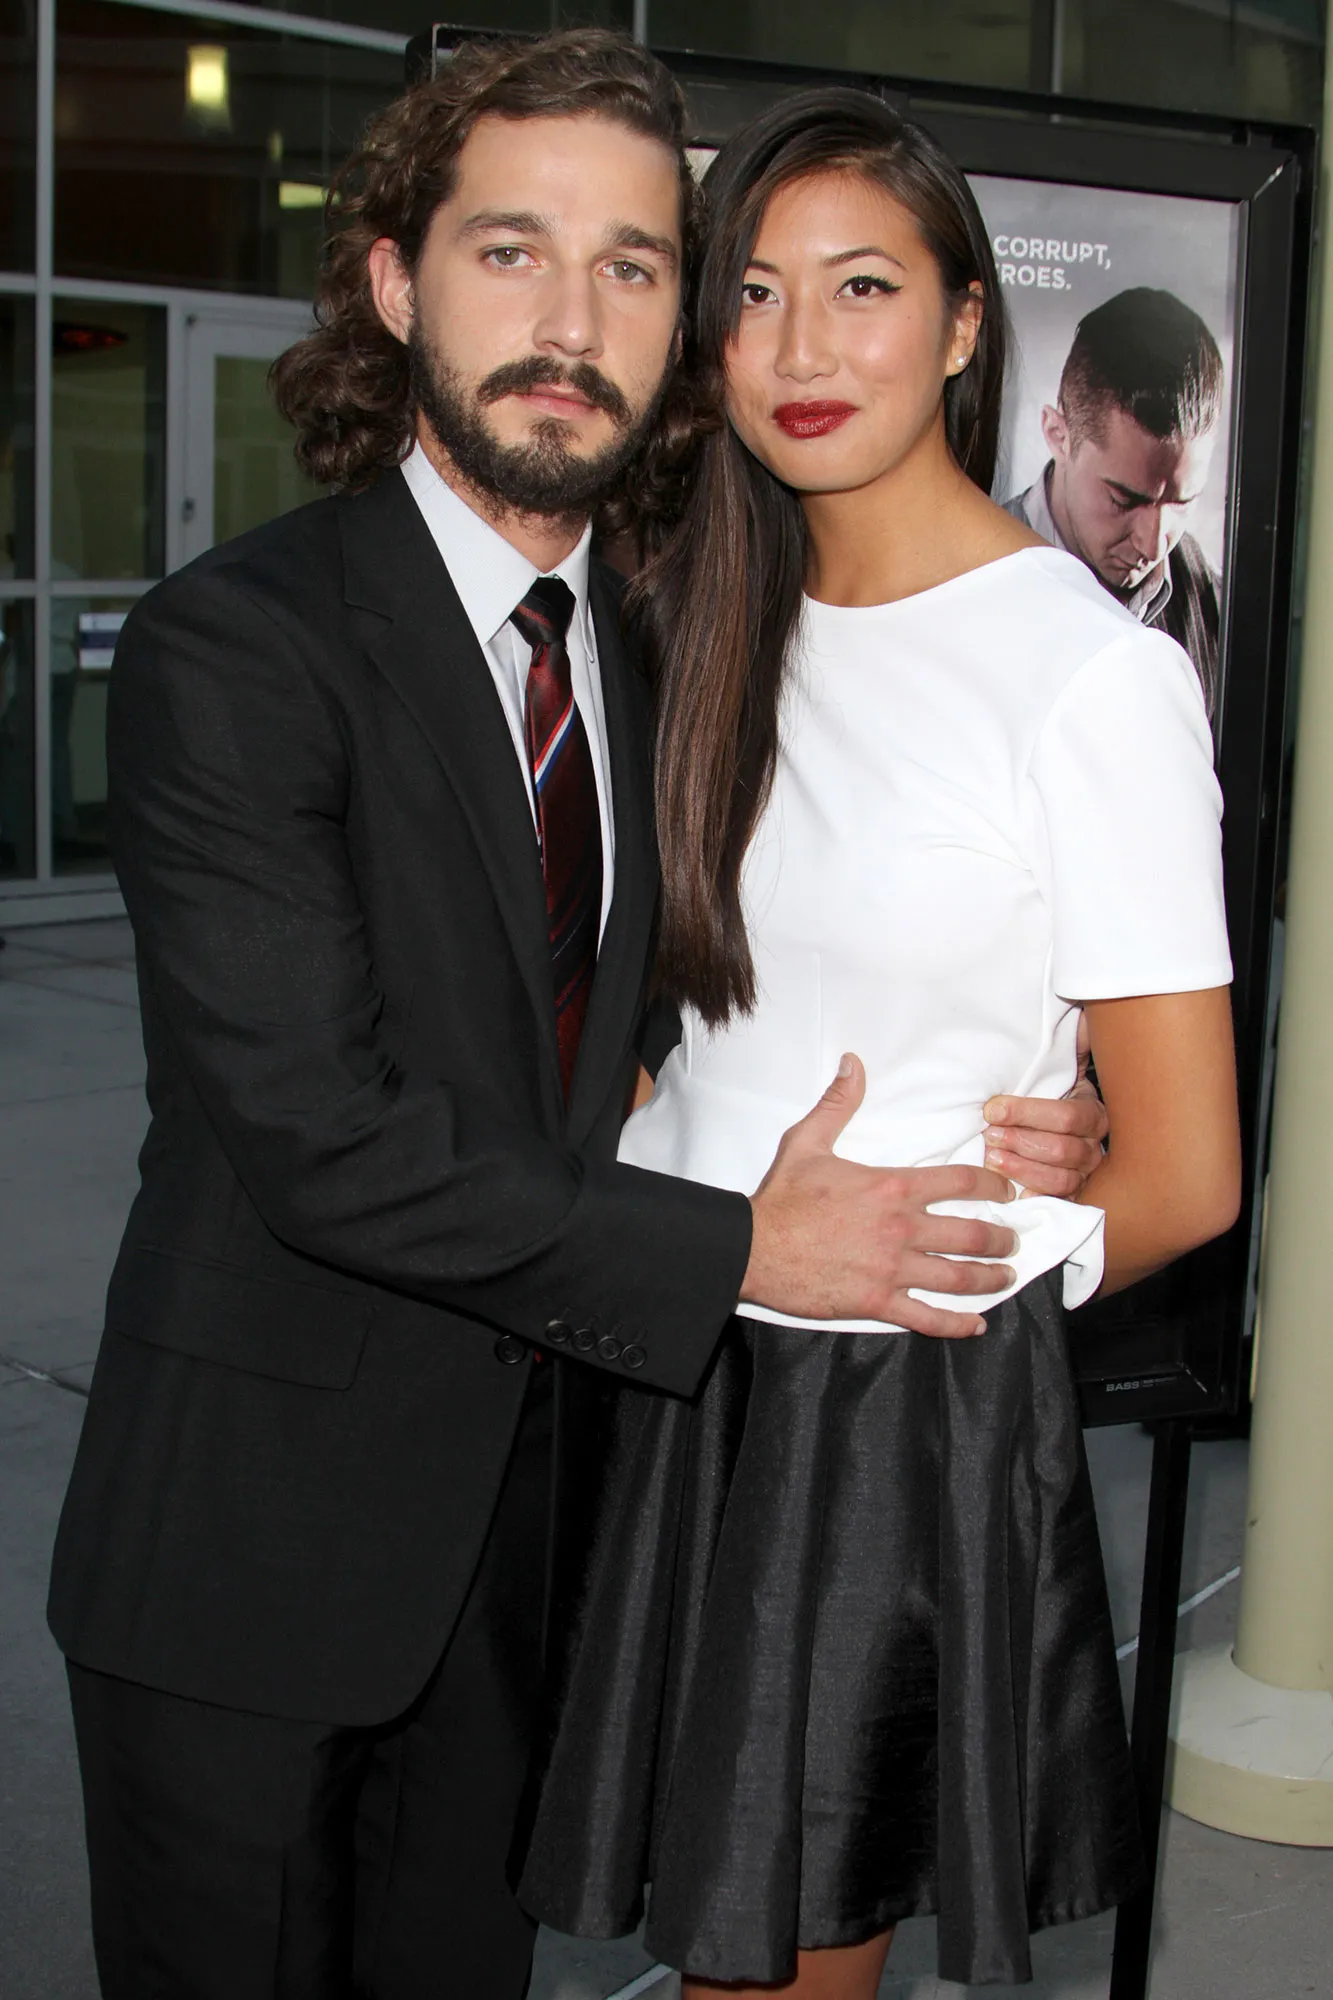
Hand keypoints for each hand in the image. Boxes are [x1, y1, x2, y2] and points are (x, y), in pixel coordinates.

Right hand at [742, 1055, 1017, 1337]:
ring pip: (959, 1277)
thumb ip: (838, 1103)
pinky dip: (957, 1324)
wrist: (755, 1247)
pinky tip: (976, 1325)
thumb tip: (853, 1064)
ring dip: (991, 1279)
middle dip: (1002, 1239)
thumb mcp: (808, 1141)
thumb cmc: (783, 1197)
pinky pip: (928, 1317)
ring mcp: (892, 1269)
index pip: (962, 1184)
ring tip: (1006, 1277)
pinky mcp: (878, 1302)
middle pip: (972, 1234)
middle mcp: (901, 1229)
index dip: (995, 1187)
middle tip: (1013, 1241)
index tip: (1008, 1193)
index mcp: (892, 1188)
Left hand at [982, 1015, 1107, 1197]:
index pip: (1067, 1116)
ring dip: (1023, 1167)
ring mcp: (1084, 1172)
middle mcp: (1094, 1144)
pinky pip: (1059, 1200)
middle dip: (1022, 1142)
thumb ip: (1073, 1039)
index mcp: (1093, 1110)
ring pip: (1061, 1178)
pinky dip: (1037, 1196)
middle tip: (989, 1136)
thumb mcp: (1059, 1061)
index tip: (992, 1110)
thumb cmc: (1049, 1088)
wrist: (1050, 1117)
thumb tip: (1084, 1015)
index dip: (1028, 1114)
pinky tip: (1015, 1191)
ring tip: (993, 1158)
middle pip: (1062, 1150)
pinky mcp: (1070, 1193)